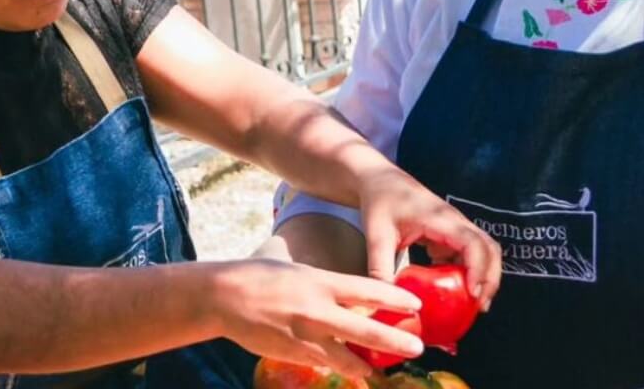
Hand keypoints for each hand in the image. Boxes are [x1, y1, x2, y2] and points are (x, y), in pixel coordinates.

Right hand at [206, 258, 424, 377]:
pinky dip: (339, 366)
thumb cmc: (264, 277)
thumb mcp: (302, 273)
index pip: (368, 290)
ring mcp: (306, 335)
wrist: (225, 296)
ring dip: (367, 364)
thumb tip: (355, 299)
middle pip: (366, 330)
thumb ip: (329, 287)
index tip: (416, 305)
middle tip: (417, 346)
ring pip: (347, 357)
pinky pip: (324, 363)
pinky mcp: (293, 353)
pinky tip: (350, 369)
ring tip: (380, 367)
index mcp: (322, 282)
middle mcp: (318, 309)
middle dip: (395, 341)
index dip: (395, 299)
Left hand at [356, 167, 501, 310]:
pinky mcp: (449, 235)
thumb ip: (380, 269)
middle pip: (488, 248)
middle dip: (490, 278)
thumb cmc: (380, 201)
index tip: (473, 293)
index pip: (473, 242)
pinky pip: (468, 255)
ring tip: (473, 304)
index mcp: (440, 219)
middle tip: (479, 306)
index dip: (479, 268)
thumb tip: (384, 301)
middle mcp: (454, 222)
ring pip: (483, 252)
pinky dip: (468, 273)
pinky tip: (454, 292)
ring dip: (483, 276)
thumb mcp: (376, 236)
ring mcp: (454, 228)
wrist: (379, 181)